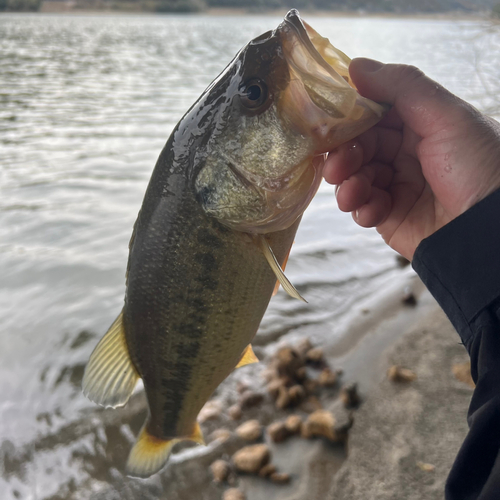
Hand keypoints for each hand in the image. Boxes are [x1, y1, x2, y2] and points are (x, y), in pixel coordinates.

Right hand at [324, 58, 499, 259]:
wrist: (489, 228)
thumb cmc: (479, 165)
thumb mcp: (446, 115)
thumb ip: (401, 86)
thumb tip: (355, 65)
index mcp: (420, 123)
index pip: (373, 114)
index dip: (350, 119)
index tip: (329, 125)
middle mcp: (406, 153)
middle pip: (359, 147)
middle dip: (344, 157)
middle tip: (336, 167)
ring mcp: (397, 185)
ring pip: (356, 178)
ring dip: (348, 185)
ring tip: (353, 194)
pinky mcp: (390, 216)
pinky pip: (364, 208)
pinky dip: (362, 209)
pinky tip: (373, 212)